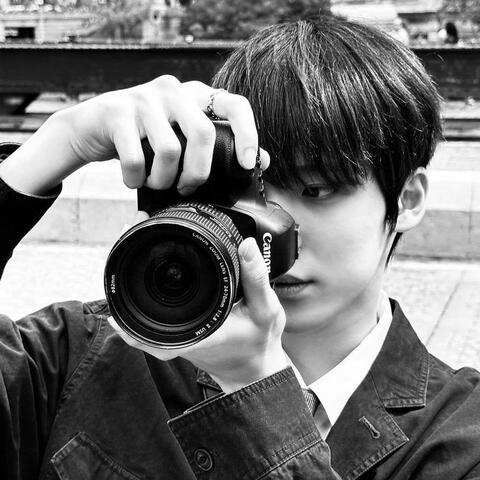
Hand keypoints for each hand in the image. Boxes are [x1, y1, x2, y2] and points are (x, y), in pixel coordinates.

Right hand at [0, 76, 268, 194]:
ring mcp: (144, 98)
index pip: (234, 105)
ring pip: (169, 149)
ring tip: (155, 184)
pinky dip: (135, 179)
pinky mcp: (116, 111)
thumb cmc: (144, 139)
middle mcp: (174, 91)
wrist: (91, 127)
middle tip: (187, 188)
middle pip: (202, 133)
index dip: (248, 134)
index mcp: (195, 97)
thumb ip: (216, 146)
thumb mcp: (182, 138)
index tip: (248, 164)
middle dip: (197, 173)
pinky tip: (133, 180)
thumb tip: (261, 161)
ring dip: (163, 180)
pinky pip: (135, 158)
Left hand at [108, 233, 288, 393]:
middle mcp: (177, 339)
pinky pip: (149, 321)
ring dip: (133, 284)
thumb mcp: (265, 309)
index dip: (135, 277)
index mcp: (192, 333)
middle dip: (128, 272)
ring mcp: (174, 339)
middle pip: (136, 311)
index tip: (134, 240)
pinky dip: (141, 301)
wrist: (256, 370)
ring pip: (140, 316)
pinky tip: (137, 285)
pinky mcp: (178, 336)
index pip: (148, 313)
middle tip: (129, 231)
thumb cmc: (259, 342)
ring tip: (132, 248)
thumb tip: (246, 245)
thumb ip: (256, 278)